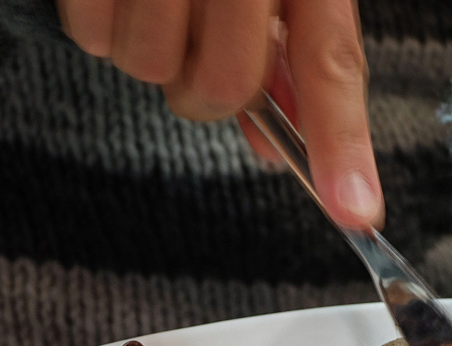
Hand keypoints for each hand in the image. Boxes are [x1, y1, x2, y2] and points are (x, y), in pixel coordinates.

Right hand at [57, 0, 383, 228]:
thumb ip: (290, 52)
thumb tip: (274, 148)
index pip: (330, 61)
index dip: (341, 144)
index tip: (356, 212)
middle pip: (223, 88)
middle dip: (213, 90)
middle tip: (205, 43)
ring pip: (151, 71)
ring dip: (155, 53)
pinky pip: (94, 39)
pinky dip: (104, 27)